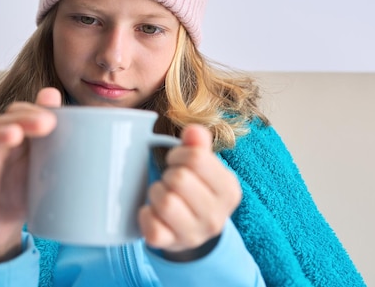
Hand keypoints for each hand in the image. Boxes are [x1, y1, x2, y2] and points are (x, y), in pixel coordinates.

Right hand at [0, 87, 61, 262]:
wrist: (6, 226)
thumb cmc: (22, 188)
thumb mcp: (42, 162)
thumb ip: (49, 133)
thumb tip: (53, 96)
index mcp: (11, 137)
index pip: (16, 113)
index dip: (32, 111)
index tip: (53, 118)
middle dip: (21, 120)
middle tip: (44, 123)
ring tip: (14, 135)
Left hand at [138, 124, 241, 257]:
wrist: (194, 232)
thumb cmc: (197, 190)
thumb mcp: (205, 167)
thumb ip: (198, 145)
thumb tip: (193, 129)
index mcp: (229, 190)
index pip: (197, 158)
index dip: (179, 154)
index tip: (176, 160)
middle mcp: (216, 216)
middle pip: (179, 179)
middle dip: (168, 174)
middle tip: (170, 179)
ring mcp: (195, 234)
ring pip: (166, 202)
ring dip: (156, 192)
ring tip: (162, 193)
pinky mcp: (172, 245)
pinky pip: (152, 228)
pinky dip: (146, 215)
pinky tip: (152, 211)